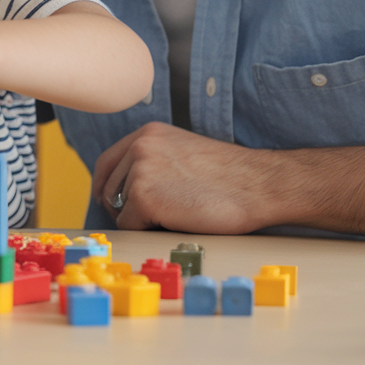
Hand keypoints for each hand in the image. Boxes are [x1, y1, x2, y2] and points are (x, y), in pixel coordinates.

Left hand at [92, 121, 280, 233]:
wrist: (259, 185)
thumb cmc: (229, 176)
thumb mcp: (182, 151)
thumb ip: (153, 159)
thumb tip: (125, 187)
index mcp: (148, 133)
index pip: (107, 162)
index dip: (105, 186)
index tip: (108, 202)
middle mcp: (139, 146)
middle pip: (108, 188)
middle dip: (123, 208)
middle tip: (151, 219)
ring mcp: (140, 170)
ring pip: (119, 209)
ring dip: (141, 220)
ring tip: (175, 214)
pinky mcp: (144, 197)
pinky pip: (130, 226)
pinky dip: (148, 232)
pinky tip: (176, 222)